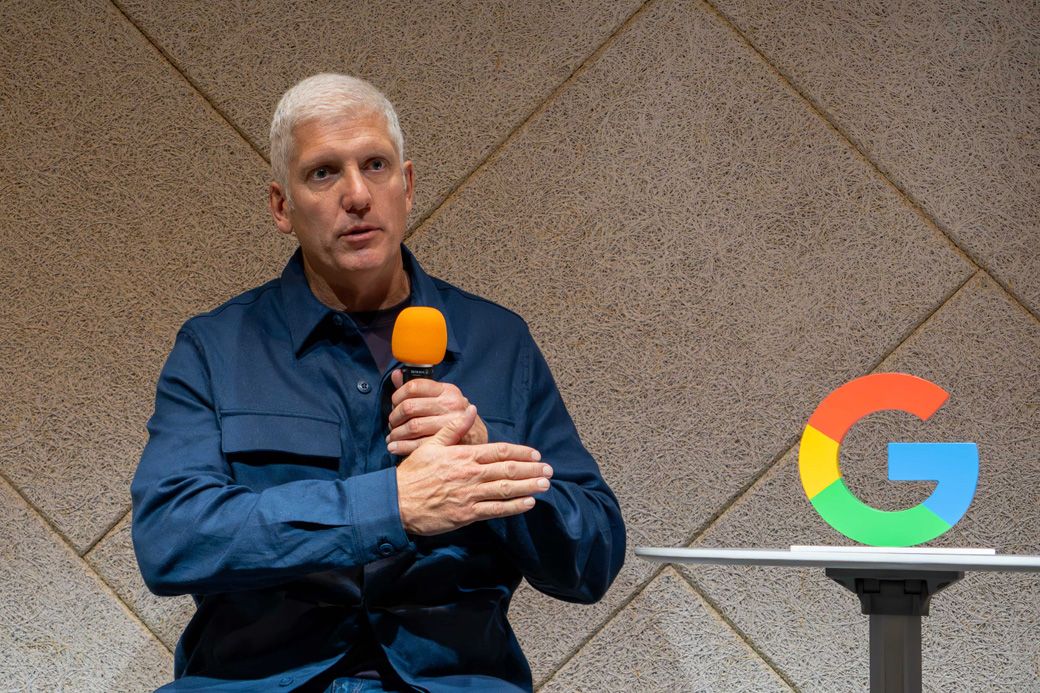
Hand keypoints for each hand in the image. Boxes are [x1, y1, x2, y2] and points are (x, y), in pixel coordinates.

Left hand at [386, 369, 487, 454]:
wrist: (477, 436)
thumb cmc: (454, 415)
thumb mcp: (441, 397)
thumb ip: (417, 388)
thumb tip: (396, 375)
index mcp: (446, 390)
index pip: (414, 386)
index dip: (397, 395)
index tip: (394, 404)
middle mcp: (450, 404)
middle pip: (409, 407)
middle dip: (394, 417)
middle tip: (392, 423)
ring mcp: (450, 423)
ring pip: (412, 426)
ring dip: (396, 433)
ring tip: (392, 437)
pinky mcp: (448, 441)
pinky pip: (418, 444)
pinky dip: (402, 446)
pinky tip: (395, 447)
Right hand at [396, 406, 551, 535]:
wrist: (397, 503)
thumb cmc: (413, 473)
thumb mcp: (431, 444)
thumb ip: (454, 428)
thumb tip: (470, 410)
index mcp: (463, 455)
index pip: (498, 451)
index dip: (520, 452)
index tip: (536, 453)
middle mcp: (470, 474)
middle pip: (507, 470)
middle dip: (531, 469)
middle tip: (549, 470)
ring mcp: (470, 495)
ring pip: (506, 489)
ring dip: (528, 486)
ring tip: (545, 484)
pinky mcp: (468, 514)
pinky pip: (496, 510)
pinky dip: (514, 506)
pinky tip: (528, 503)